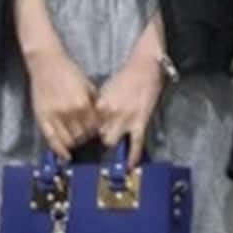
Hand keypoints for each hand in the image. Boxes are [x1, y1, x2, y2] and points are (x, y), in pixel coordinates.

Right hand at [25, 47, 101, 160]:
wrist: (46, 63)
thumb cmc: (69, 71)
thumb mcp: (88, 85)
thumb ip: (94, 104)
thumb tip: (101, 120)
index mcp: (83, 104)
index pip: (95, 127)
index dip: (96, 132)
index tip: (96, 132)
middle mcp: (70, 112)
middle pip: (83, 136)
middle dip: (86, 138)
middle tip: (86, 136)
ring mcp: (54, 116)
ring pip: (69, 141)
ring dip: (75, 144)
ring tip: (76, 141)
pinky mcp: (42, 118)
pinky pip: (52, 140)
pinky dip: (60, 150)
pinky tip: (65, 157)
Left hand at [92, 50, 165, 170]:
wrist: (145, 66)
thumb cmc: (126, 75)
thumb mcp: (105, 89)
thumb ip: (99, 106)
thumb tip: (94, 120)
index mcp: (99, 103)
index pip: (88, 124)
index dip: (88, 129)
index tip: (86, 134)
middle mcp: (109, 112)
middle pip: (96, 134)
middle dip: (98, 135)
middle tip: (103, 134)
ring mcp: (125, 119)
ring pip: (110, 141)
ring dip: (111, 142)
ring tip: (115, 140)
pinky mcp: (140, 122)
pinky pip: (135, 144)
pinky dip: (132, 156)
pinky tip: (130, 166)